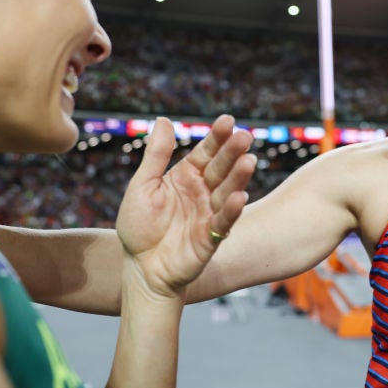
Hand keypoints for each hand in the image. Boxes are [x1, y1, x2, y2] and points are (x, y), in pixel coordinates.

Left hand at [115, 115, 256, 298]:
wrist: (141, 267)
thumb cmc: (139, 226)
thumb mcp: (143, 185)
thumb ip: (156, 155)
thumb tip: (163, 119)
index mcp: (186, 175)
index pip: (206, 151)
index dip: (217, 137)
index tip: (228, 121)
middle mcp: (202, 191)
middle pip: (221, 167)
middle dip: (233, 152)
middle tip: (245, 136)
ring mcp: (209, 212)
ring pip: (228, 190)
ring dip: (239, 177)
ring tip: (249, 161)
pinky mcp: (212, 236)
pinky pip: (224, 220)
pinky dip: (232, 209)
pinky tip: (239, 196)